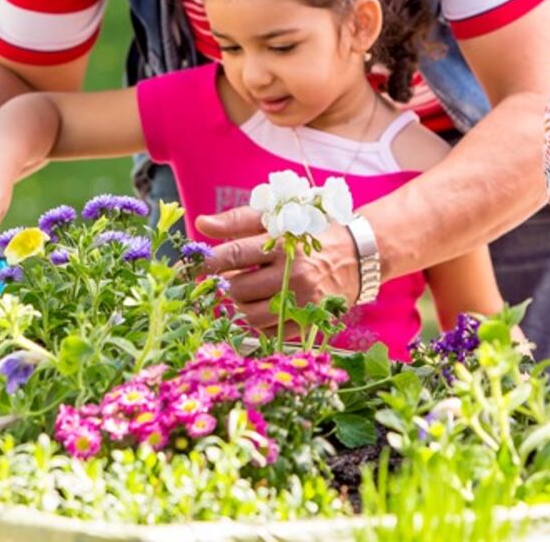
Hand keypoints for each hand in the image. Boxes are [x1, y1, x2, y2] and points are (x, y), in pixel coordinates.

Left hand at [196, 206, 358, 330]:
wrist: (357, 254)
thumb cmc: (309, 231)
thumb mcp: (275, 219)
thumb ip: (236, 221)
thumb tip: (201, 224)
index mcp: (282, 244)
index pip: (234, 255)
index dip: (208, 263)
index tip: (192, 266)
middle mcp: (292, 274)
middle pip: (238, 289)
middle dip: (228, 284)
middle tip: (233, 276)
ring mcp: (302, 300)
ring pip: (250, 314)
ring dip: (242, 304)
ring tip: (251, 289)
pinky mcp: (308, 320)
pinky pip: (268, 331)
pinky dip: (259, 321)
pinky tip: (265, 305)